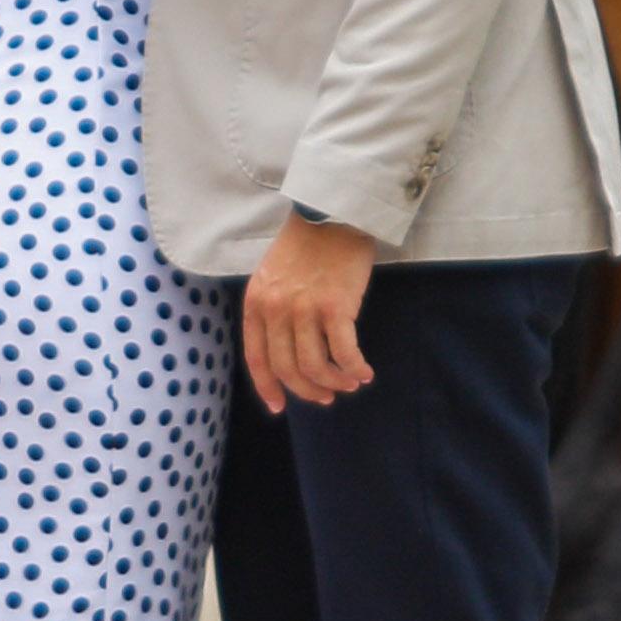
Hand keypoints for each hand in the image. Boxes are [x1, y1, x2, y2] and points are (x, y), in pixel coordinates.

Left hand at [239, 213, 379, 414]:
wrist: (333, 213)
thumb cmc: (307, 243)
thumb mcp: (273, 276)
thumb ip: (273, 309)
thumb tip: (287, 348)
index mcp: (256, 303)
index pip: (257, 359)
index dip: (268, 388)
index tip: (280, 406)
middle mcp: (275, 310)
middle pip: (288, 369)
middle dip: (307, 390)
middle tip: (325, 396)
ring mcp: (304, 310)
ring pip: (315, 366)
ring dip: (334, 382)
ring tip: (349, 384)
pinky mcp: (335, 308)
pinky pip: (343, 353)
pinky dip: (354, 369)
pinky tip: (364, 373)